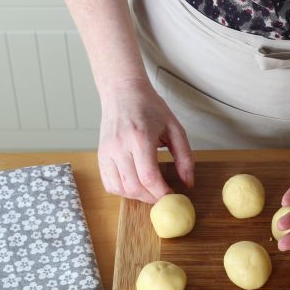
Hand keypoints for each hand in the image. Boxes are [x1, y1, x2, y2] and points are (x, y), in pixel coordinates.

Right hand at [97, 78, 193, 202]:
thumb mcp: (175, 128)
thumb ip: (185, 157)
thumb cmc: (150, 107)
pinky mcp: (100, 155)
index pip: (149, 177)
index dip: (162, 192)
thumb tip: (188, 183)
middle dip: (152, 197)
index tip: (173, 195)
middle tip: (164, 195)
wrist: (122, 92)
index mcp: (139, 138)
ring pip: (120, 189)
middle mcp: (119, 147)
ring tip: (151, 189)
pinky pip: (109, 183)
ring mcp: (106, 152)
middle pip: (134, 187)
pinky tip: (136, 184)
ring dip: (138, 196)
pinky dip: (123, 191)